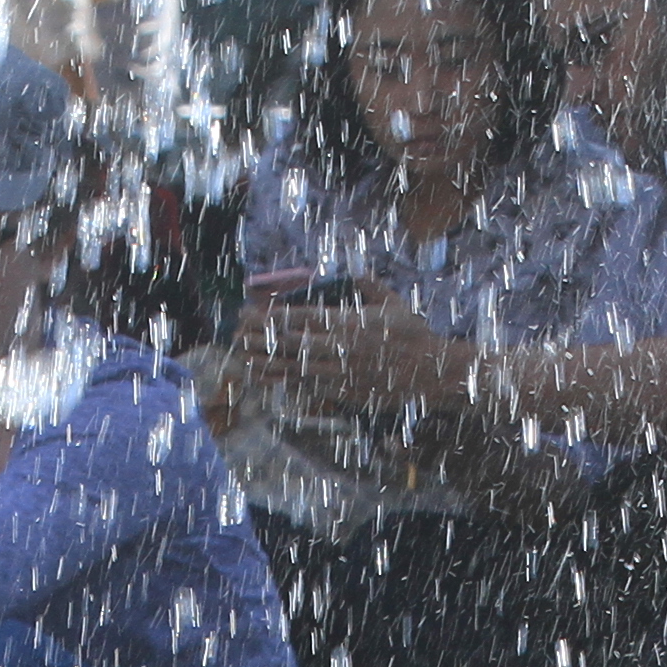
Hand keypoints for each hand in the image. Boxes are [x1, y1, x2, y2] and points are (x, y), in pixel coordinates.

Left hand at [237, 298, 462, 414]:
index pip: (300, 317)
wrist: (431, 374)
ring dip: (262, 361)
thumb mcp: (391, 302)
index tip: (251, 310)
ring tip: (240, 355)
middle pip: (289, 342)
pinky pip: (304, 387)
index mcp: (348, 322)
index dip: (271, 315)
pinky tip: (262, 377)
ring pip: (292, 368)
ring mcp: (338, 373)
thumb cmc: (412, 335)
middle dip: (259, 336)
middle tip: (236, 330)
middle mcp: (339, 348)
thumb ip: (365, 284)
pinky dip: (280, 381)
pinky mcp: (341, 393)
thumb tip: (344, 273)